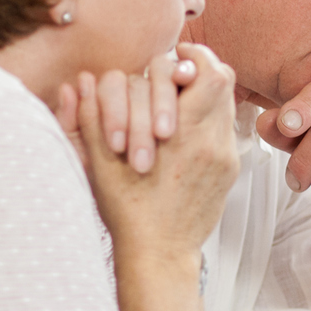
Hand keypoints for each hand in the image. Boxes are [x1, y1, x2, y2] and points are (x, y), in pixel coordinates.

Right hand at [62, 43, 237, 259]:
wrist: (158, 253)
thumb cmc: (127, 212)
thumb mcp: (100, 165)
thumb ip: (92, 118)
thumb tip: (81, 81)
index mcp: (181, 135)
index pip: (208, 74)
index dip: (194, 57)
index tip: (176, 57)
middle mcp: (211, 142)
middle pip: (225, 82)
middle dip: (201, 70)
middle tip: (178, 71)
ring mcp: (224, 157)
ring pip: (227, 104)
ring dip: (205, 94)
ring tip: (179, 100)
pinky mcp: (229, 171)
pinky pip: (225, 130)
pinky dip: (208, 119)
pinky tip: (184, 131)